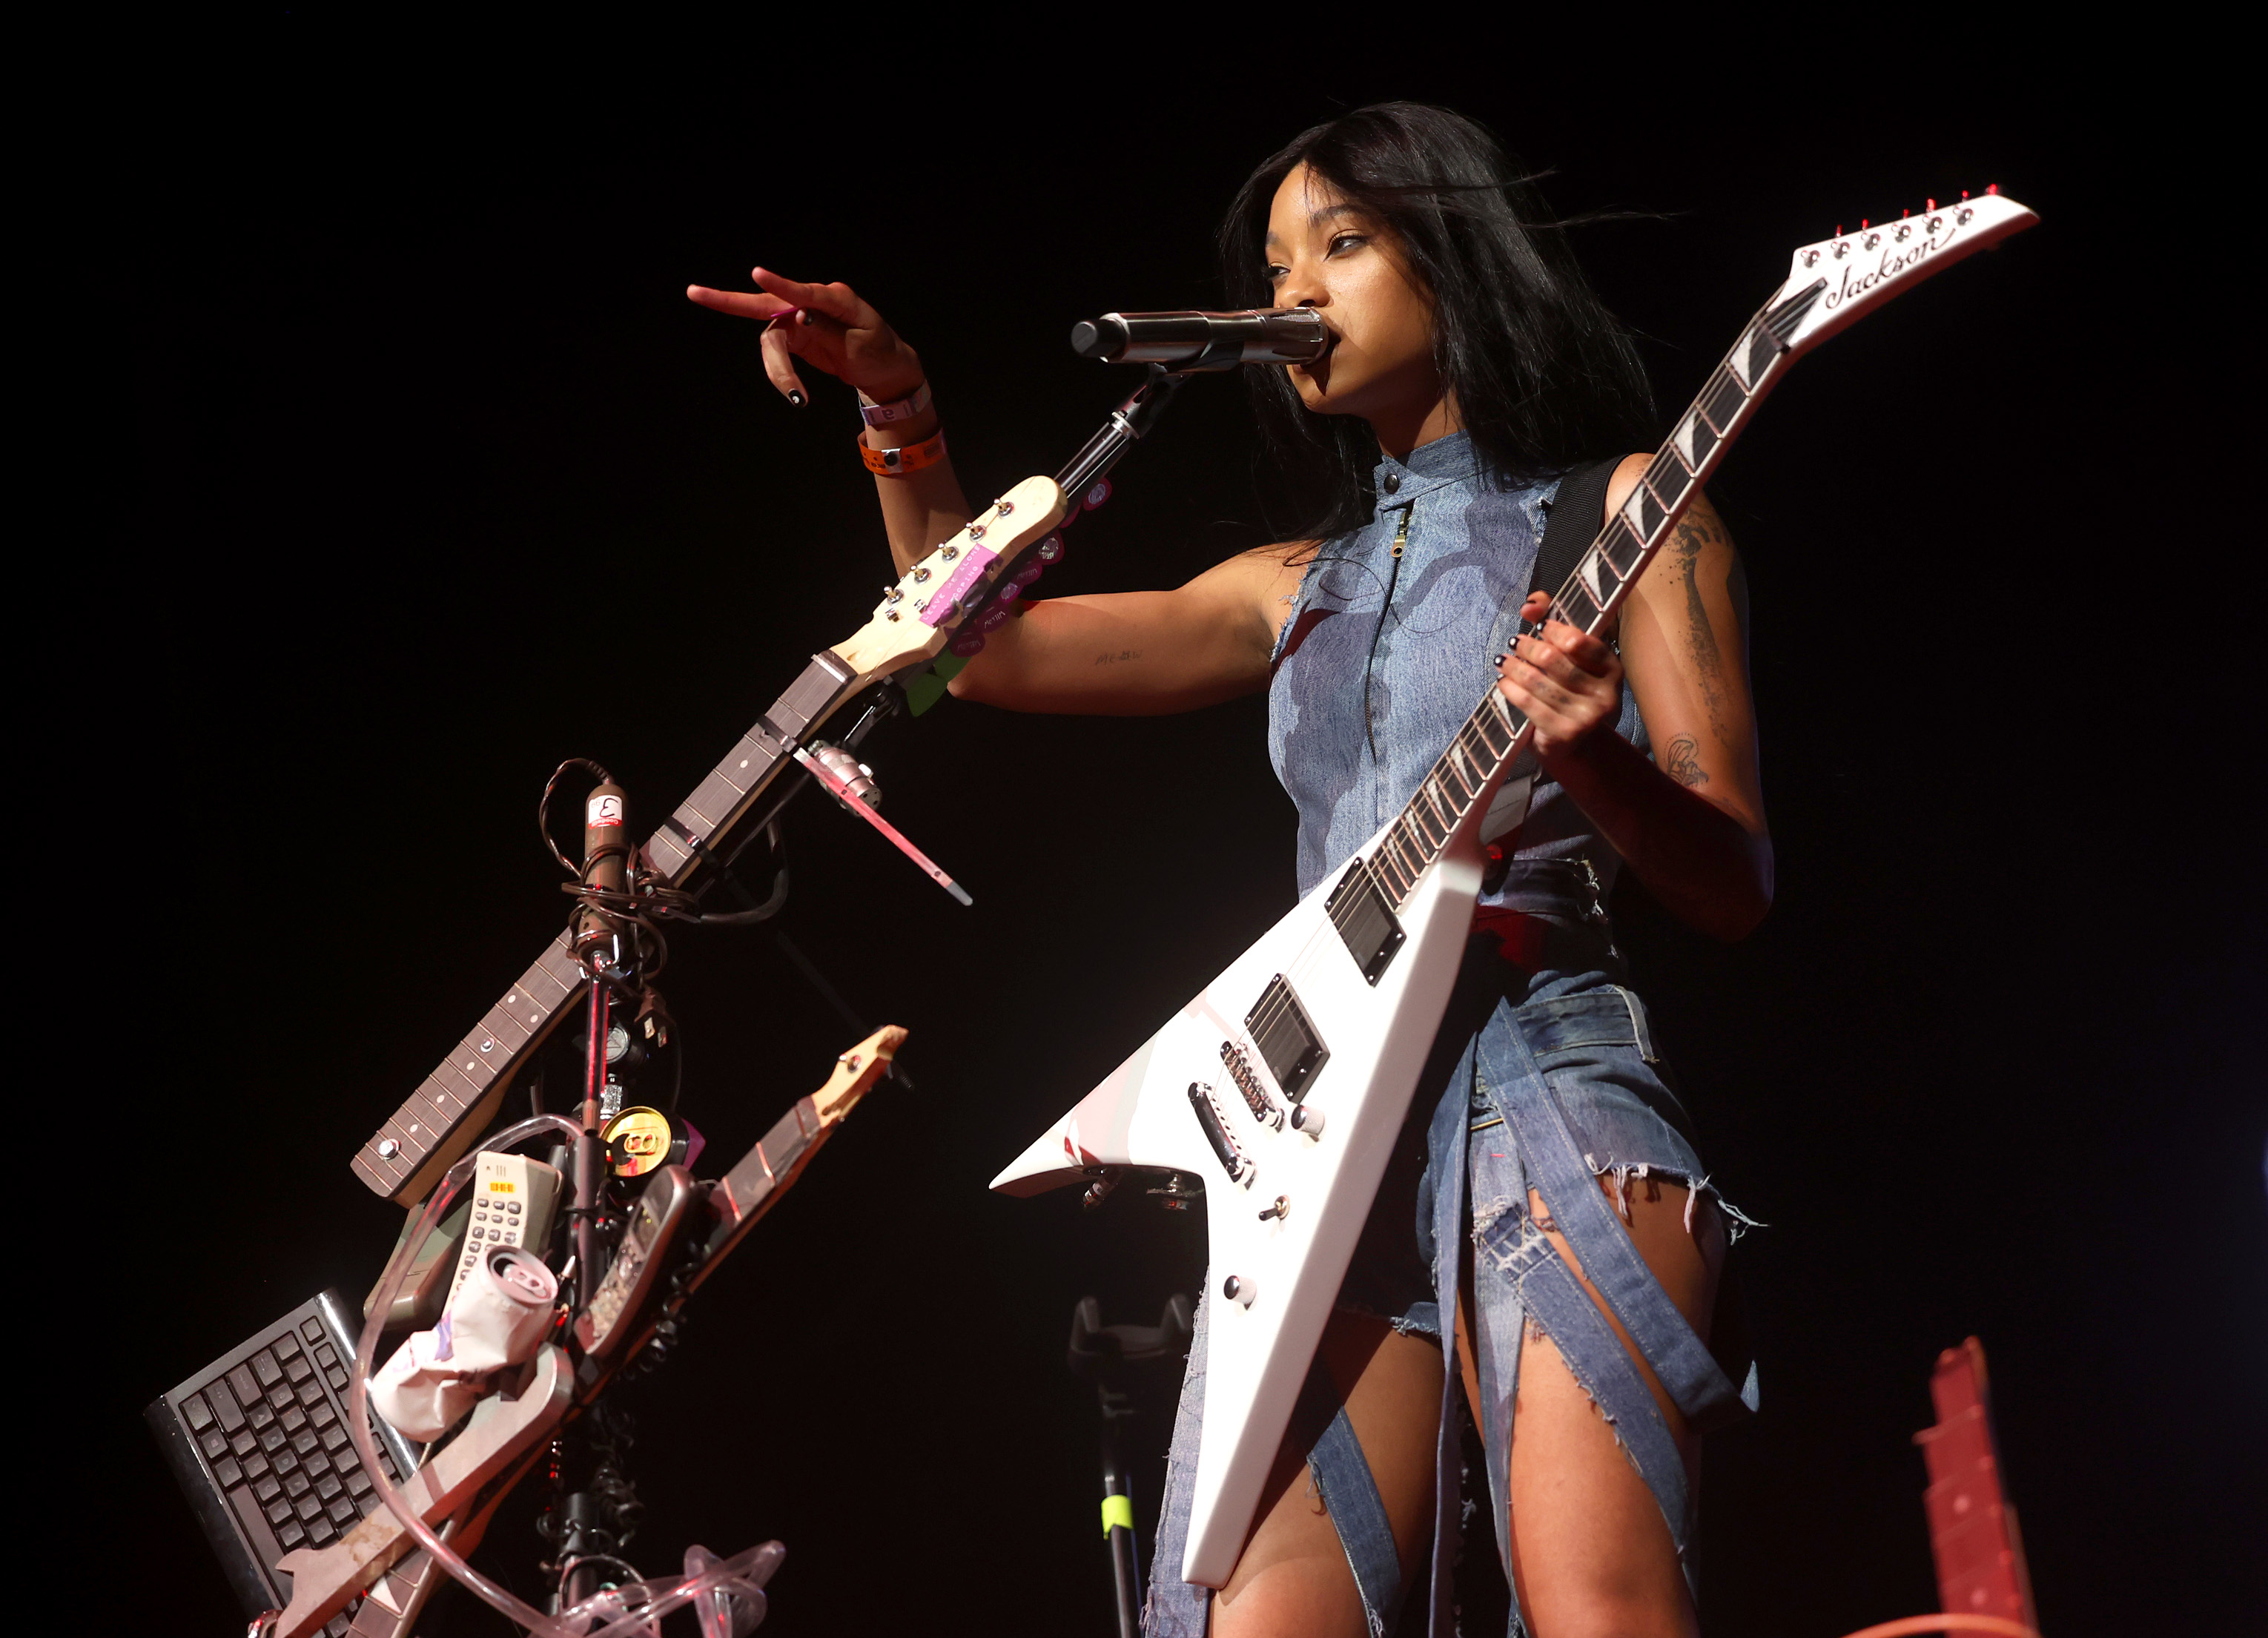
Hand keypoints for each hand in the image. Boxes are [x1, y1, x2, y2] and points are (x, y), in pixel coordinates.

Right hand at [685, 269, 925, 406]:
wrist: (883, 368)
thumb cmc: (878, 351)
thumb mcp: (862, 344)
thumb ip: (829, 329)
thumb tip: (799, 315)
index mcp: (835, 298)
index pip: (805, 292)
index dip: (782, 285)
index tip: (758, 273)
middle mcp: (810, 303)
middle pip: (766, 304)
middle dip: (730, 301)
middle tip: (693, 292)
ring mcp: (798, 318)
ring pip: (771, 340)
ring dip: (777, 369)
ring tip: (798, 398)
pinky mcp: (793, 336)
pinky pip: (776, 354)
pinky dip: (781, 374)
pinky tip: (797, 395)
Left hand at [1495, 591, 1623, 767]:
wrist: (1575, 744)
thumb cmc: (1571, 693)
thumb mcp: (1571, 659)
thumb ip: (1554, 624)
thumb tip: (1531, 603)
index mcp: (1612, 669)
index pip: (1580, 641)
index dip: (1555, 630)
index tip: (1538, 627)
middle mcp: (1606, 693)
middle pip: (1555, 659)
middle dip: (1529, 647)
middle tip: (1515, 642)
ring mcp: (1587, 716)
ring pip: (1539, 681)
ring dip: (1515, 667)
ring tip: (1503, 660)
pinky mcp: (1565, 733)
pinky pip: (1529, 703)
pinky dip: (1511, 689)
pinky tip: (1502, 682)